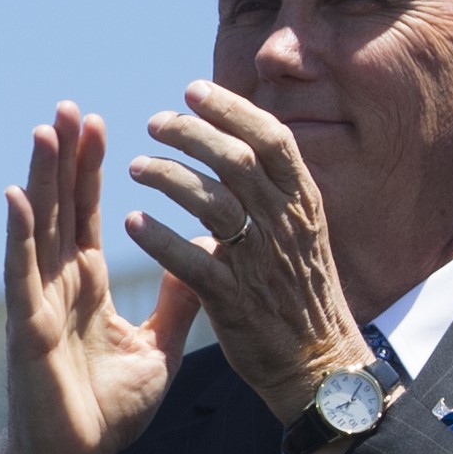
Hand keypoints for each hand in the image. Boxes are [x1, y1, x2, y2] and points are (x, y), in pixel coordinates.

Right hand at [0, 106, 190, 453]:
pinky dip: (19, 234)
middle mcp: (57, 285)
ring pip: (38, 229)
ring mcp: (38, 303)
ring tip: (45, 130)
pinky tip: (18, 195)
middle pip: (59, 208)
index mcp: (86, 286)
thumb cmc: (108, 414)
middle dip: (64, 158)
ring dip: (40, 178)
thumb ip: (178, 301)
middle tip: (69, 107)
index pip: (87, 214)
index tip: (99, 124)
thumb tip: (203, 255)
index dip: (90, 170)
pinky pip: (21, 273)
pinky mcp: (27, 328)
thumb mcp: (159, 348)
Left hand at [121, 81, 368, 440]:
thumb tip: (238, 144)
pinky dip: (161, 240)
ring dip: (170, 177)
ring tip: (136, 166)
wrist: (318, 363)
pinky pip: (193, 262)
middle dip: (193, 134)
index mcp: (303, 204)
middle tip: (155, 122)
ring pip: (214, 203)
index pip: (271, 138)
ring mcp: (261, 262)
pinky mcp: (235, 302)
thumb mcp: (299, 232)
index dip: (232, 109)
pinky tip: (134, 223)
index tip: (194, 89)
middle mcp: (285, 225)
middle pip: (238, 161)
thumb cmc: (299, 294)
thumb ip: (272, 191)